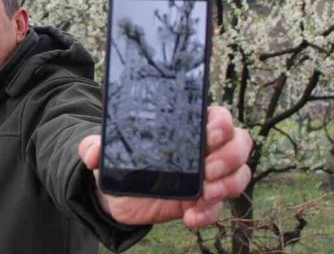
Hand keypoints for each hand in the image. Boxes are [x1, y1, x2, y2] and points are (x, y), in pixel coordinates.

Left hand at [78, 105, 251, 228]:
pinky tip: (190, 216)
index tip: (208, 135)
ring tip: (203, 194)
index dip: (222, 123)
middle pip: (240, 142)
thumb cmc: (119, 161)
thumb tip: (93, 153)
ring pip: (240, 173)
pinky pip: (220, 207)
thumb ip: (96, 146)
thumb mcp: (105, 151)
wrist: (117, 196)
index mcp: (188, 126)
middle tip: (206, 170)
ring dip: (228, 184)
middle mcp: (205, 147)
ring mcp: (209, 175)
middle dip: (229, 156)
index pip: (219, 116)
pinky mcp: (203, 201)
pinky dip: (210, 213)